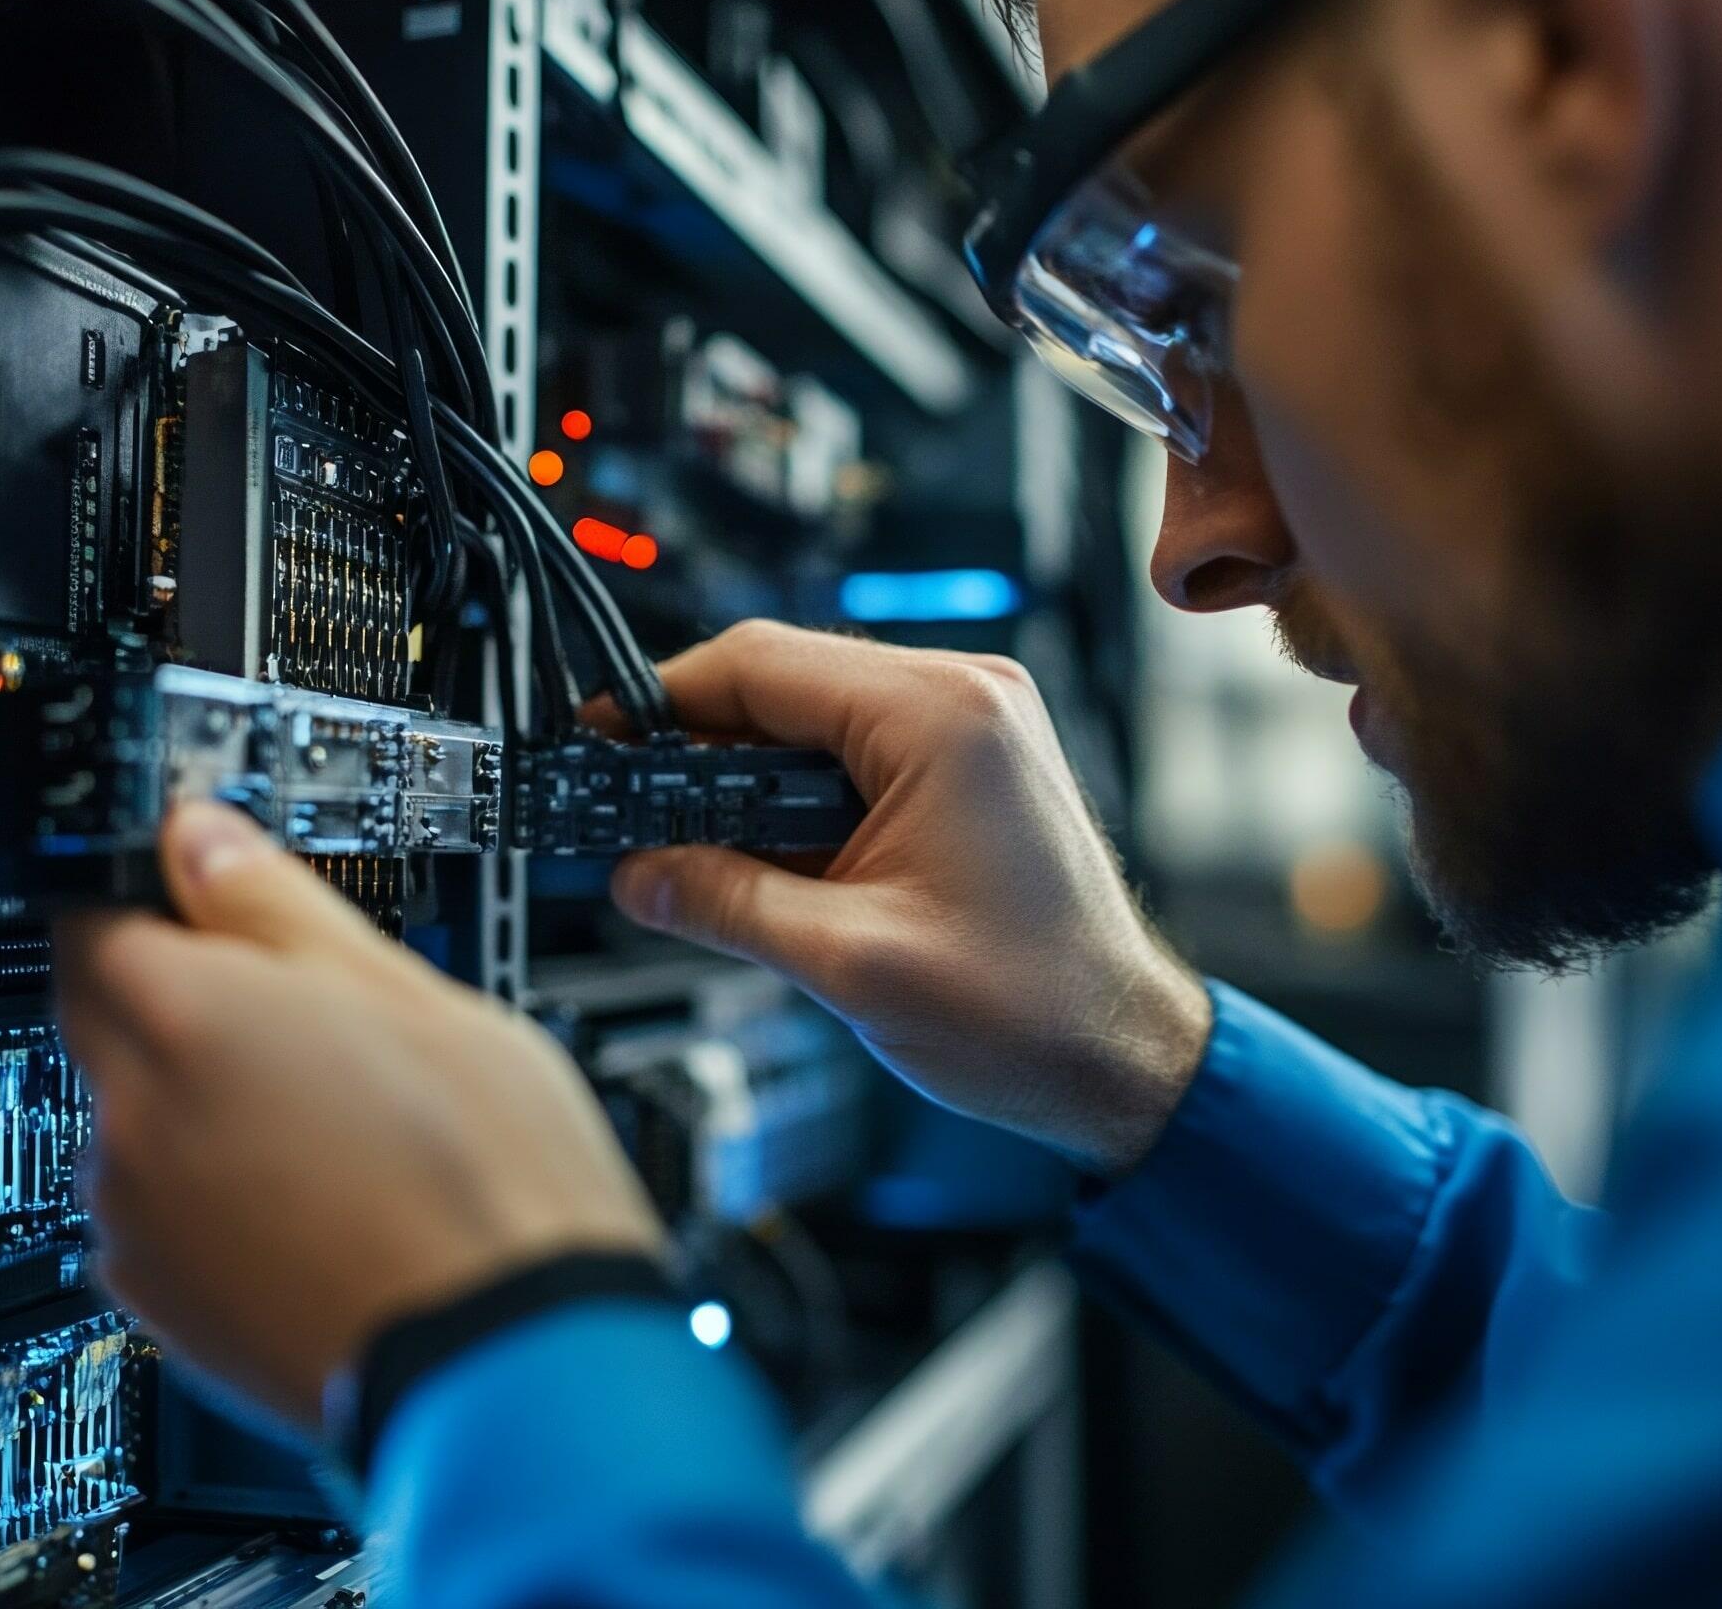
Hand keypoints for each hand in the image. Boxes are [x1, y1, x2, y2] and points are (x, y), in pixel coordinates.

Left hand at [54, 801, 661, 1433]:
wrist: (505, 1357)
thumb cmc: (489, 1183)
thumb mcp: (418, 996)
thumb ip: (280, 908)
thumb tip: (207, 841)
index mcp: (190, 1019)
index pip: (96, 917)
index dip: (155, 899)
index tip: (208, 900)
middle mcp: (131, 1121)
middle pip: (102, 1016)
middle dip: (174, 998)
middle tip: (296, 1014)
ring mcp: (135, 1223)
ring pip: (130, 1119)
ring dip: (196, 1103)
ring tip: (329, 1124)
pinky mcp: (156, 1306)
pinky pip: (152, 1213)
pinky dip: (208, 1196)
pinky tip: (312, 1197)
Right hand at [610, 621, 1212, 1175]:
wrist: (1124, 1058)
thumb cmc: (1033, 1012)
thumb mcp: (848, 963)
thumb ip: (726, 903)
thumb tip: (636, 874)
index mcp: (943, 716)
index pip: (759, 663)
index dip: (660, 703)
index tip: (598, 746)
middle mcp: (966, 698)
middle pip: (781, 682)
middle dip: (696, 749)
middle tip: (624, 816)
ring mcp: (974, 729)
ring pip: (811, 721)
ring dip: (743, 780)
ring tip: (682, 851)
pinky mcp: (969, 769)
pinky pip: (852, 755)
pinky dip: (793, 799)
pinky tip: (755, 858)